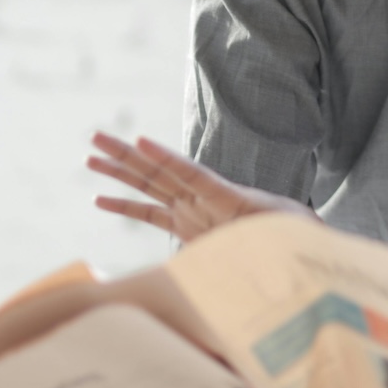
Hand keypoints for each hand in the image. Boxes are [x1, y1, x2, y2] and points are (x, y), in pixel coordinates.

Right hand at [87, 133, 314, 241]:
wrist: (297, 242)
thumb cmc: (294, 238)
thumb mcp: (287, 236)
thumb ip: (275, 241)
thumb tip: (270, 252)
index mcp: (227, 198)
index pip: (192, 174)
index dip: (167, 158)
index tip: (142, 141)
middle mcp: (204, 199)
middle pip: (159, 171)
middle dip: (127, 154)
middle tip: (96, 135)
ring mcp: (192, 210)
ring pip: (149, 186)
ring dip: (119, 172)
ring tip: (90, 157)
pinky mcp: (186, 227)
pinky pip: (150, 214)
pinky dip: (125, 207)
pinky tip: (98, 200)